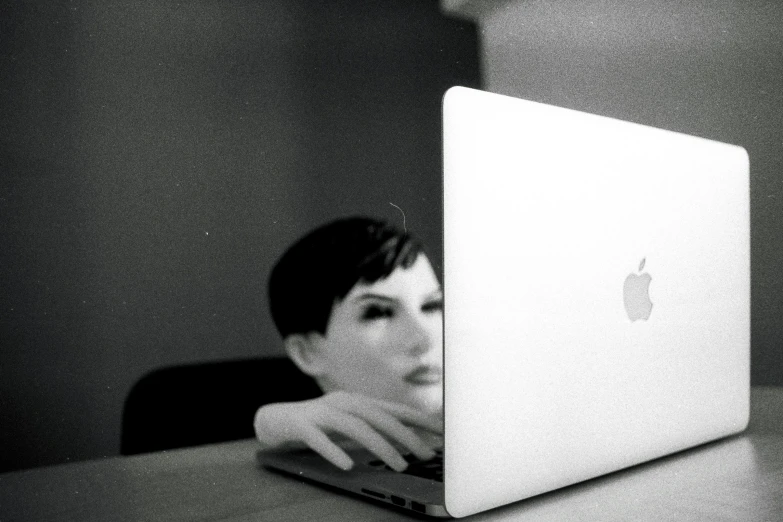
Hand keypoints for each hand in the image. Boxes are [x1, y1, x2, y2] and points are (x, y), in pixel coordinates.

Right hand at [254, 391, 442, 471]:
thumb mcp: (348, 426)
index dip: (420, 419)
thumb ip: (372, 431)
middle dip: (407, 435)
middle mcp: (342, 402)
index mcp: (357, 402)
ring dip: (380, 446)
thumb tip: (406, 445)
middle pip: (379, 416)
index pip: (394, 409)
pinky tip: (348, 466)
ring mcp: (321, 412)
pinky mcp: (301, 425)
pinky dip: (334, 451)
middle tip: (427, 454)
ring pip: (355, 426)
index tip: (443, 433)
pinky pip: (318, 439)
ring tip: (399, 465)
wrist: (274, 418)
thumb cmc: (317, 425)